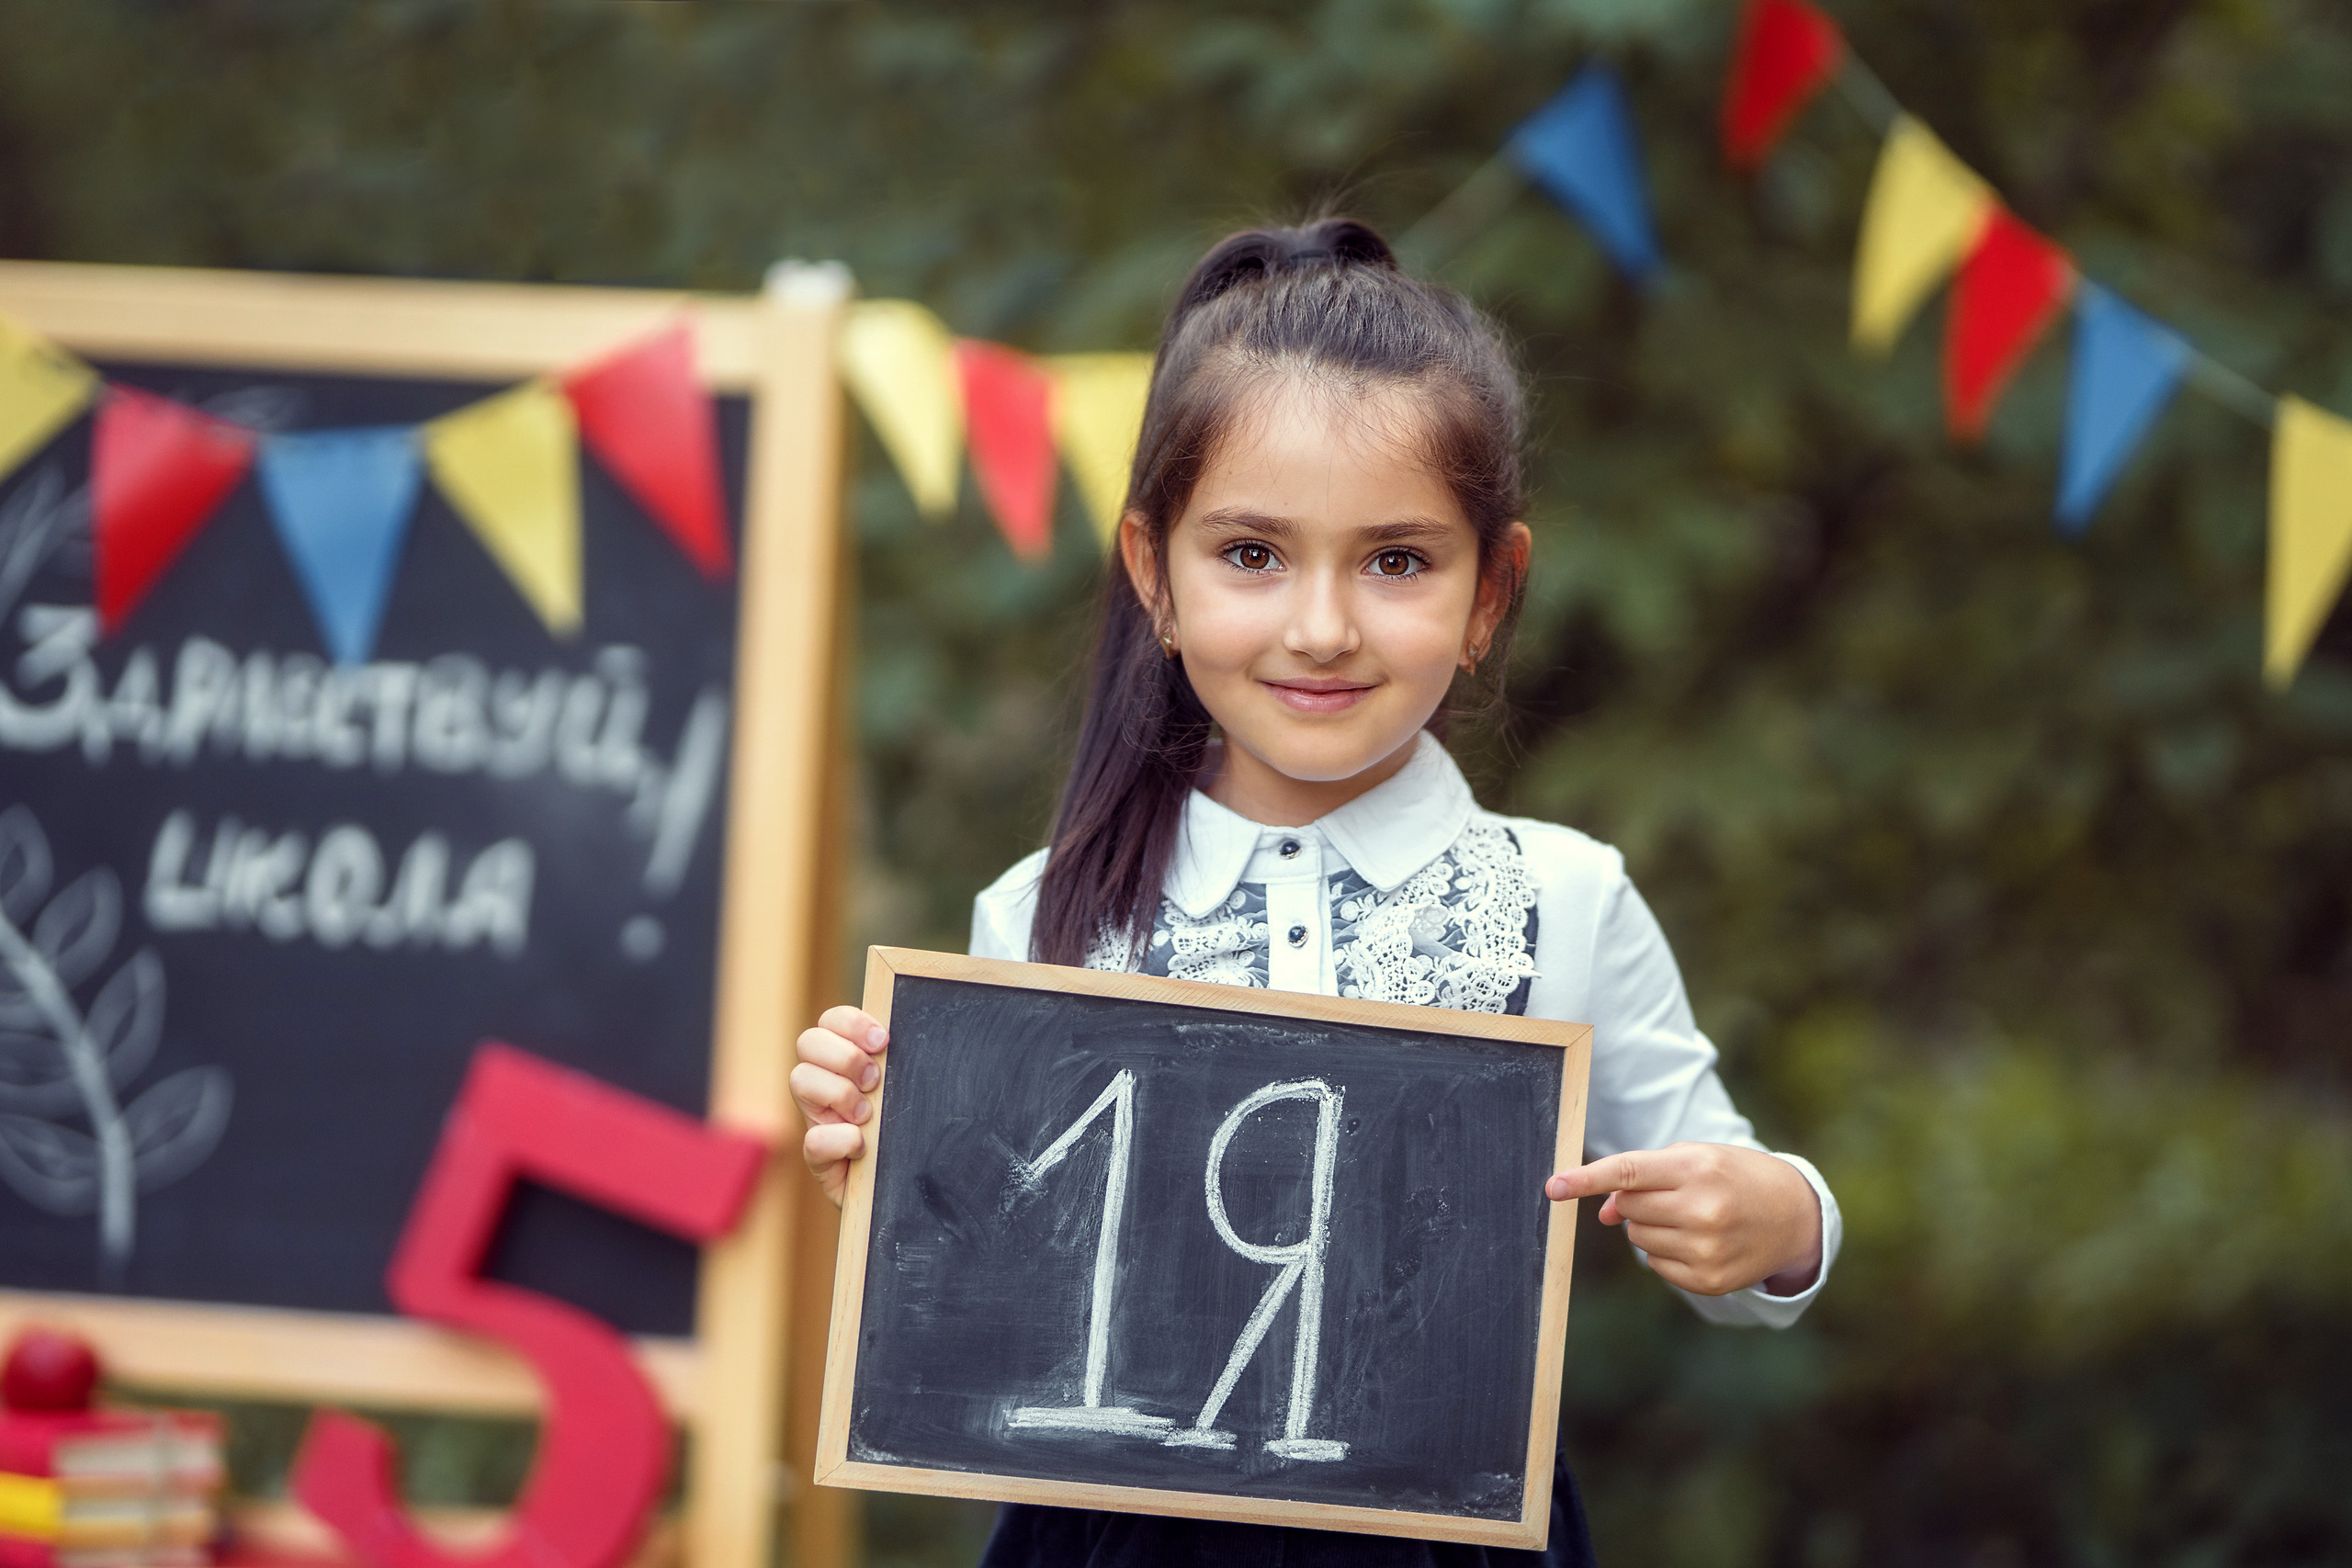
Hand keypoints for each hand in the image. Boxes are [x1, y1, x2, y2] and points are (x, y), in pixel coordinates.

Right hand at [791, 1005, 888, 1207]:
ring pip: (800, 1079)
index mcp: (845, 1062)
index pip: (832, 1020)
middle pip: (808, 1041)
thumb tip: (902, 1041)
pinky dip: (840, 1140)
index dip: (852, 1023)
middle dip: (845, 1057)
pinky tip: (861, 1146)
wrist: (905, 1187)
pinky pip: (814, 1141)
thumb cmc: (906, 1133)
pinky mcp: (819, 1159)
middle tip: (875, 1080)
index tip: (884, 1041)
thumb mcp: (904, 1094)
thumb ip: (899, 1068)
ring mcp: (817, 1120)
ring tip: (868, 1115)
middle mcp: (824, 1085)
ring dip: (840, 1093)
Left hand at [1544, 1142, 1821, 1297]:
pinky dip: (1665, 1252)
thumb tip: (1603, 1213)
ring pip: (1637, 1239)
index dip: (1586, 1179)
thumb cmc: (1734, 1176)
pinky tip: (1698, 1241)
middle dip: (1635, 1201)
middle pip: (1627, 1209)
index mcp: (1697, 1169)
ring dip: (1650, 1226)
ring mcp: (1706, 1250)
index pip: (1628, 1172)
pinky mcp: (1709, 1282)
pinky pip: (1655, 1266)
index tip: (1553, 1186)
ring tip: (1690, 1216)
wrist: (1794, 1214)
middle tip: (1670, 1194)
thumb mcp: (1695, 1159)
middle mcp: (1702, 1211)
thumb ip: (1642, 1177)